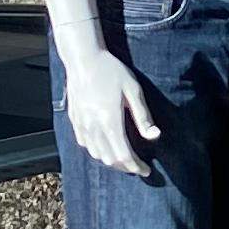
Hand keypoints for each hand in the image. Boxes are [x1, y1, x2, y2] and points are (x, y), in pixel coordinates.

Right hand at [62, 48, 163, 176]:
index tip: (146, 170)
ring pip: (96, 154)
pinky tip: (105, 147)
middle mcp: (93, 126)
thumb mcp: (133, 90)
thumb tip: (154, 136)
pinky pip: (85, 144)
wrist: (83, 58)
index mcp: (110, 120)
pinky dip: (97, 151)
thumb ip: (143, 116)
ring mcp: (81, 124)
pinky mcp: (74, 120)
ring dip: (111, 160)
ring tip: (124, 158)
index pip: (124, 155)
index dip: (136, 167)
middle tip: (138, 166)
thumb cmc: (110, 70)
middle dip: (126, 167)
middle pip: (110, 159)